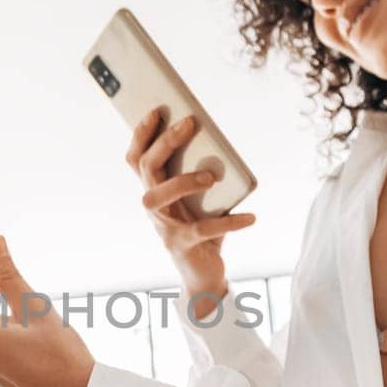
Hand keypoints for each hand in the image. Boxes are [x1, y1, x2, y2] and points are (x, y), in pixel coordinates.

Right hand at [126, 105, 256, 318]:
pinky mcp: (182, 245)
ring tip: (211, 176)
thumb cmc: (202, 228)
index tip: (155, 111)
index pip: (136, 159)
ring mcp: (163, 226)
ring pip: (158, 196)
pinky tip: (250, 217)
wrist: (202, 275)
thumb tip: (218, 144)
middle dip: (166, 142)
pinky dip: (230, 223)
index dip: (141, 135)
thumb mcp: (199, 199)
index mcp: (155, 191)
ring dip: (183, 181)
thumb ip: (200, 174)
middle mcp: (153, 206)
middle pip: (147, 168)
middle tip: (189, 123)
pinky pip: (203, 230)